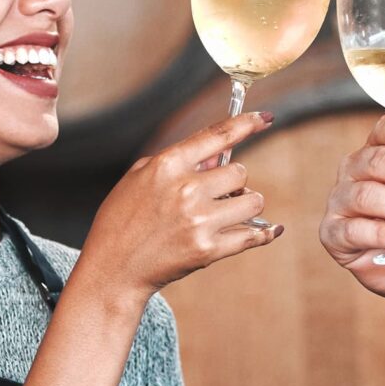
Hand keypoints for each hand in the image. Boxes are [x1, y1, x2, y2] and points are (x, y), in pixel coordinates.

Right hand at [76, 112, 280, 307]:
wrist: (113, 268)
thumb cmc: (122, 220)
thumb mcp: (138, 177)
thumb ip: (177, 161)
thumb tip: (217, 156)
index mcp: (168, 165)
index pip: (217, 136)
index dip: (246, 123)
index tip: (266, 117)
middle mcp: (186, 189)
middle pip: (239, 172)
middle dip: (233, 182)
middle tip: (219, 195)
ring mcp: (198, 220)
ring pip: (253, 201)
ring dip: (245, 205)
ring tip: (229, 213)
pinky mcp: (208, 250)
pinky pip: (252, 236)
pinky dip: (264, 233)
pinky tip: (271, 230)